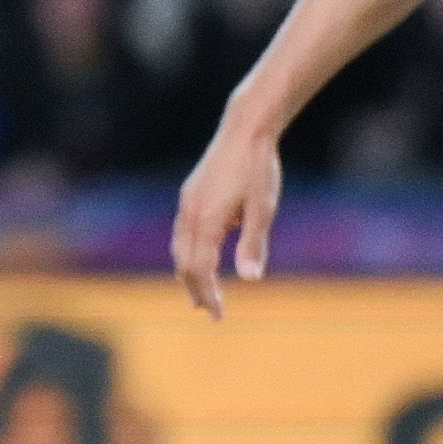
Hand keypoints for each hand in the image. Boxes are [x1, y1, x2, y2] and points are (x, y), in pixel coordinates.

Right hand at [169, 119, 285, 317]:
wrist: (246, 128)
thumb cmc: (258, 168)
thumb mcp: (262, 209)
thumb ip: (253, 244)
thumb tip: (250, 280)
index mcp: (205, 219)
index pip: (199, 268)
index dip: (207, 293)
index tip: (218, 315)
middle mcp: (190, 211)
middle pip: (184, 261)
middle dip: (195, 288)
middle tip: (209, 311)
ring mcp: (188, 200)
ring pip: (179, 246)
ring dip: (188, 271)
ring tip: (199, 290)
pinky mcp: (192, 192)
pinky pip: (183, 231)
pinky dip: (188, 251)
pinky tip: (202, 254)